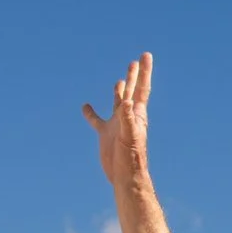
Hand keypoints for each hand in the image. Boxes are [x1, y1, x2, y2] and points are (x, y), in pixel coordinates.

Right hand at [81, 52, 153, 186]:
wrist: (125, 176)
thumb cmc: (131, 159)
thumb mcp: (129, 137)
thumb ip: (128, 120)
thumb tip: (128, 102)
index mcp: (136, 115)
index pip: (142, 88)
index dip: (144, 72)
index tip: (145, 56)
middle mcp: (128, 117)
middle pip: (132, 91)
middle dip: (135, 75)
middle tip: (136, 60)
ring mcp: (117, 125)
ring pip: (117, 102)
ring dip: (119, 90)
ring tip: (120, 79)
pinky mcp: (106, 134)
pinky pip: (96, 120)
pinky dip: (90, 113)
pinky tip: (85, 106)